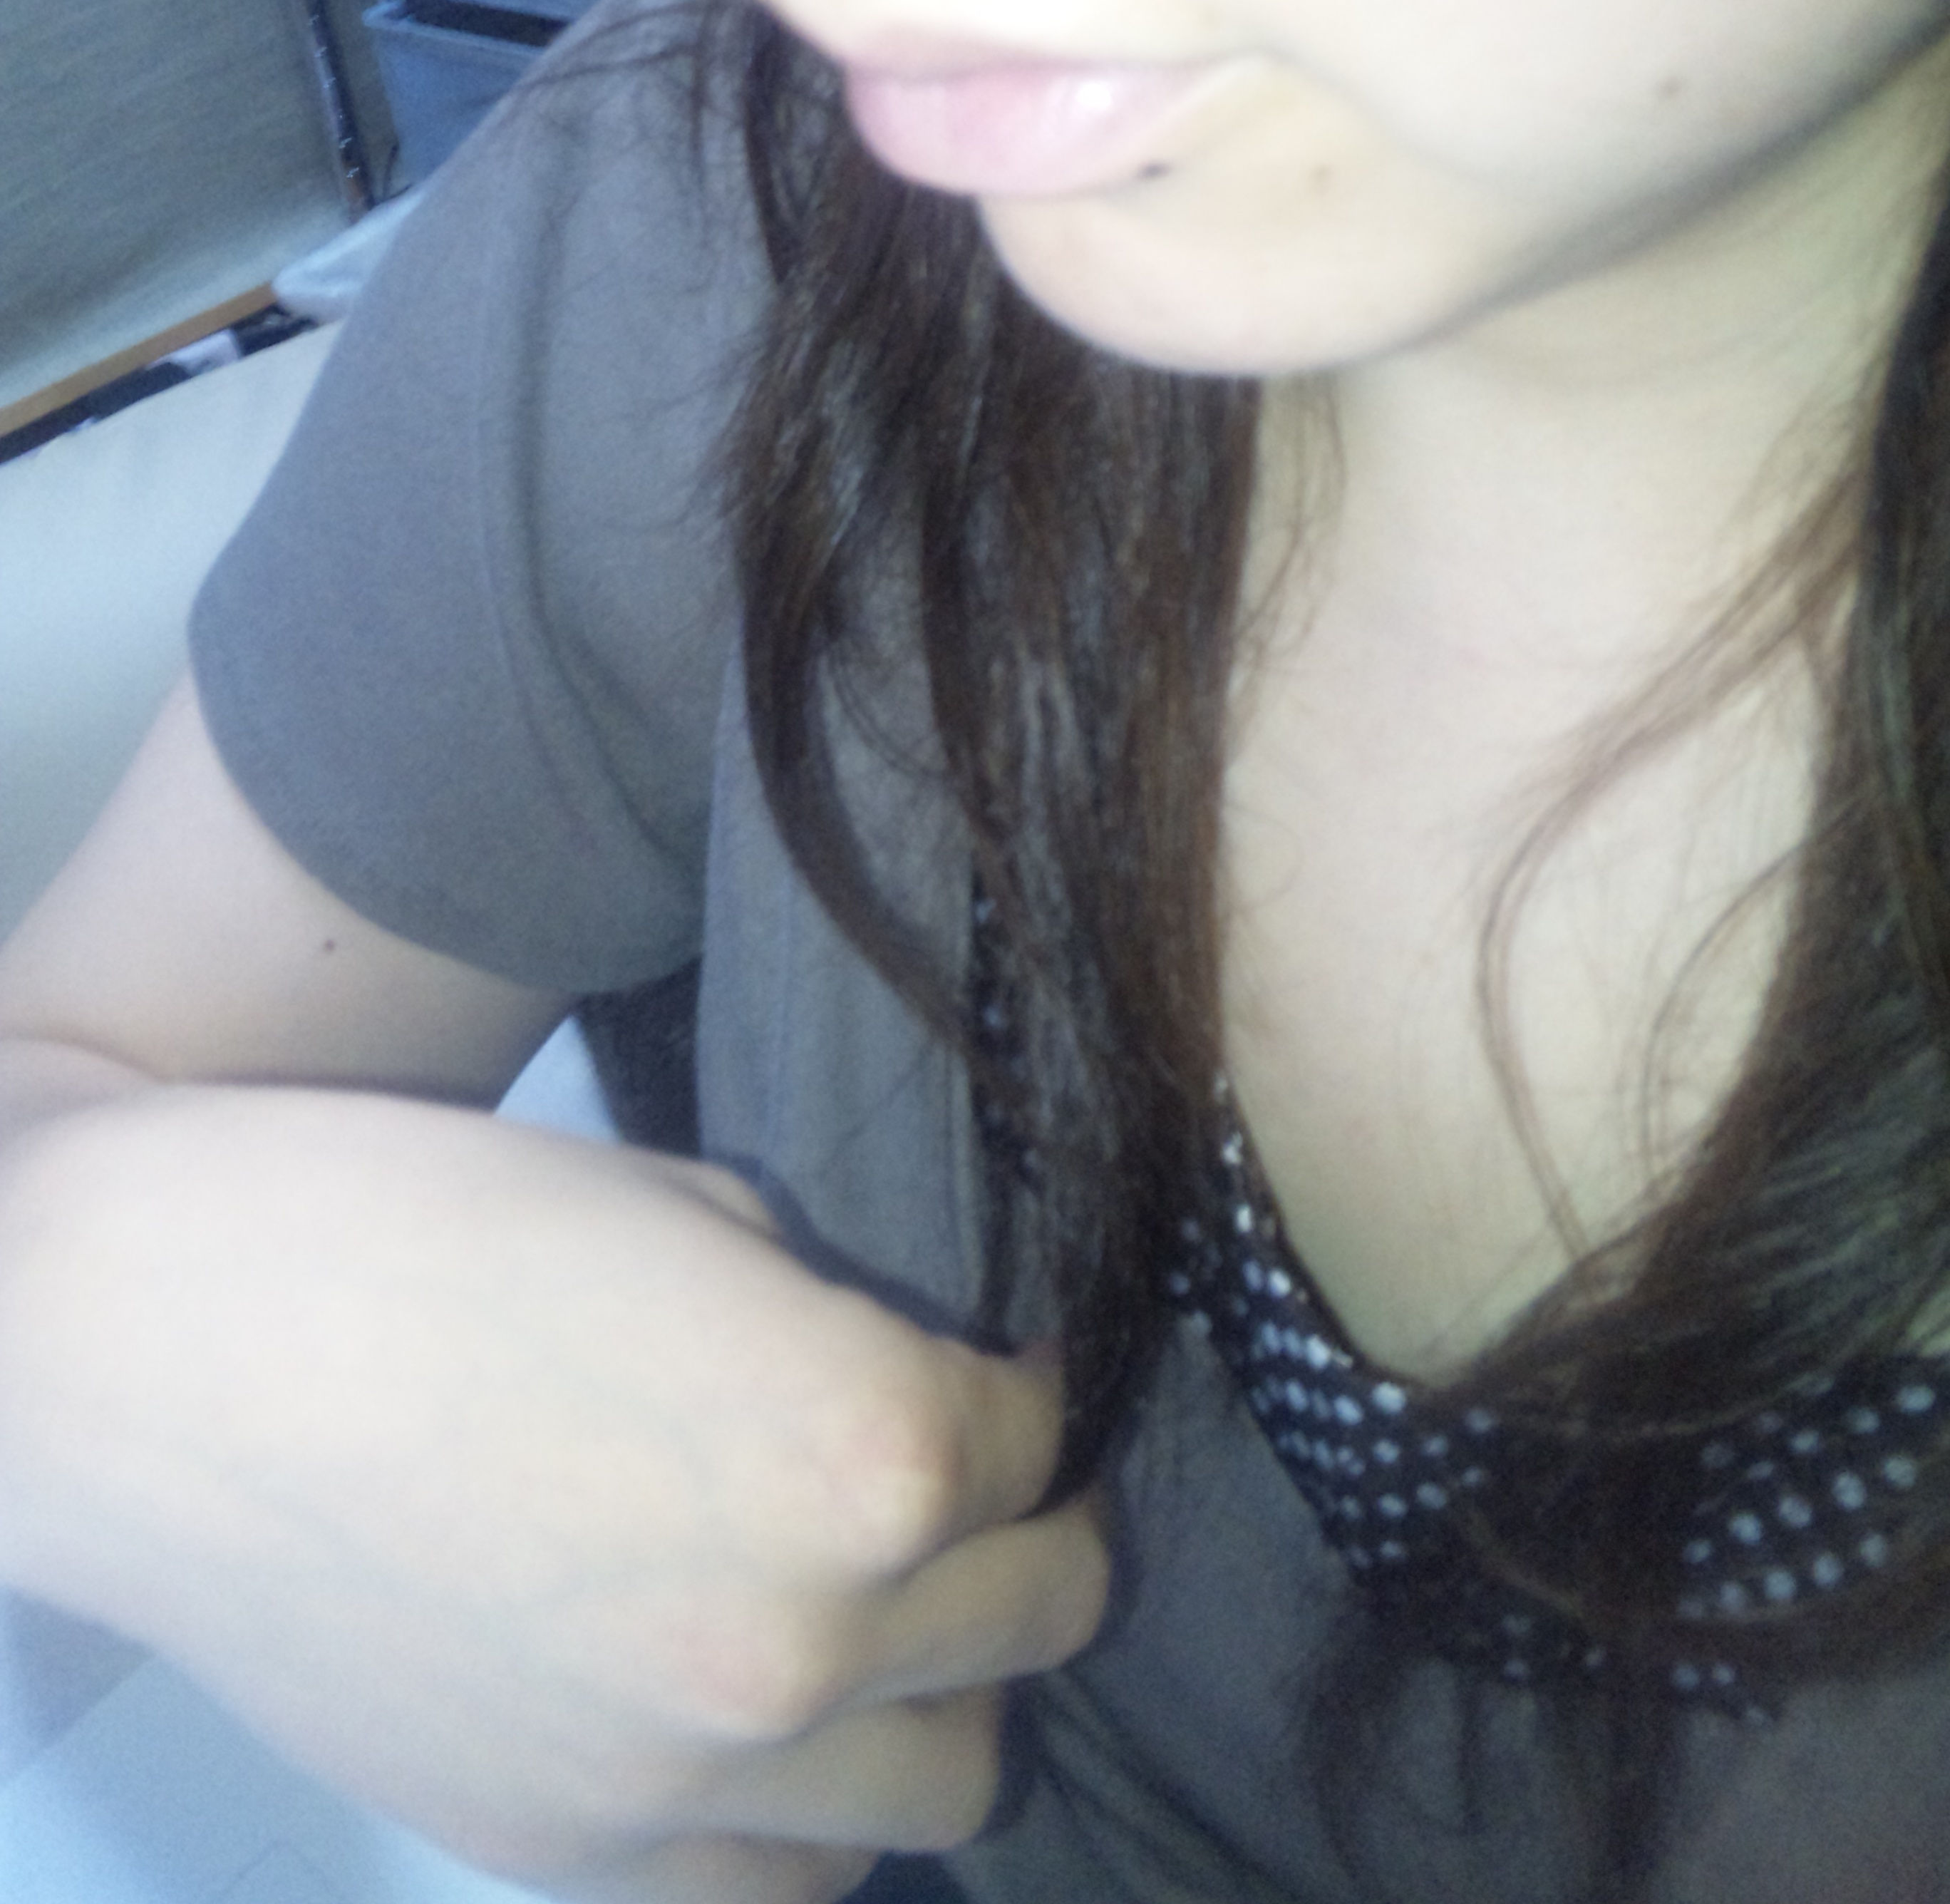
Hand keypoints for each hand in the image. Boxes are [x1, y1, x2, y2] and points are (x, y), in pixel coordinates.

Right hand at [0, 1090, 1108, 1902]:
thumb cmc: (429, 1223)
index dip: (1015, 1381)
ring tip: (870, 1612)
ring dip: (940, 1685)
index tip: (982, 1361)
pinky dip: (808, 1808)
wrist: (167, 1352)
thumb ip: (826, 1324)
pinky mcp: (566, 1853)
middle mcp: (814, 1643)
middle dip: (1022, 1528)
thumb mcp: (689, 1211)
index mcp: (870, 1448)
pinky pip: (781, 1886)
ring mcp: (689, 1779)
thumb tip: (897, 1376)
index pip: (1040, 1431)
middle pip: (1043, 1613)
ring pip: (951, 1783)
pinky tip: (757, 1721)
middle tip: (959, 1478)